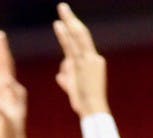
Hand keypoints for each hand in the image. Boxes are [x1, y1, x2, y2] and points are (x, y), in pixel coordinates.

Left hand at [53, 2, 109, 117]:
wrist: (93, 111)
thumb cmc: (84, 104)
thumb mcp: (74, 89)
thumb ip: (67, 78)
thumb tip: (60, 74)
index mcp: (93, 62)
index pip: (81, 43)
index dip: (72, 31)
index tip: (65, 21)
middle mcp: (93, 57)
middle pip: (81, 34)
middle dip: (72, 19)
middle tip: (63, 6)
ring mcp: (88, 60)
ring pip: (78, 36)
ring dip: (69, 20)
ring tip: (61, 8)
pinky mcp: (82, 65)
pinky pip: (72, 46)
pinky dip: (65, 35)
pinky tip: (58, 24)